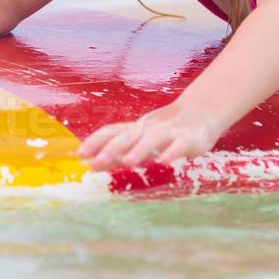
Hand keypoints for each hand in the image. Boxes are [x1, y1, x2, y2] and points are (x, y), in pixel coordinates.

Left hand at [77, 102, 223, 170]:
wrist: (200, 113)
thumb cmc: (164, 130)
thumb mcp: (140, 140)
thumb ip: (117, 153)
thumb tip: (91, 165)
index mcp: (136, 129)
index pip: (111, 132)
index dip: (95, 142)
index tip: (79, 155)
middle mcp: (149, 129)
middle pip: (128, 136)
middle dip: (111, 149)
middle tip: (95, 163)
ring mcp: (168, 132)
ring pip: (151, 139)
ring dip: (139, 150)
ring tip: (127, 163)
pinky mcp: (188, 139)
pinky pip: (178, 146)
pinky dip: (170, 152)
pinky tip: (163, 162)